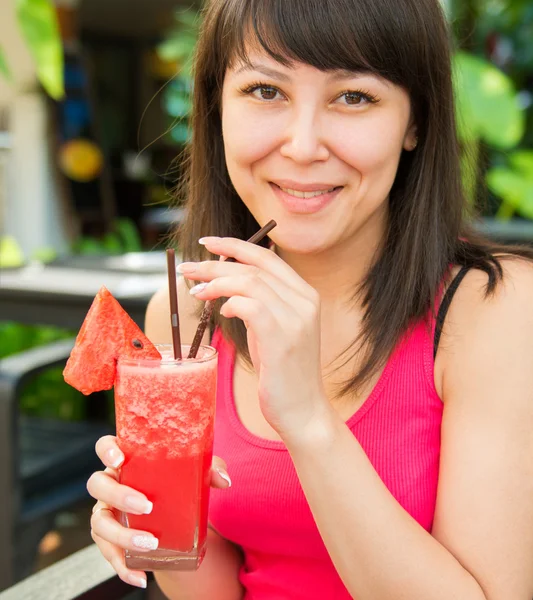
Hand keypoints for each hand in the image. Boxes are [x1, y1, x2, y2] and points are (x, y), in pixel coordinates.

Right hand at [87, 435, 231, 587]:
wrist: (174, 516)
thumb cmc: (178, 482)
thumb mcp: (195, 472)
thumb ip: (210, 469)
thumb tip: (223, 480)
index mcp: (127, 460)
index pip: (105, 446)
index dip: (107, 450)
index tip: (120, 460)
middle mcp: (111, 483)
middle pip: (98, 485)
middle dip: (119, 496)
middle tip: (147, 506)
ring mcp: (107, 511)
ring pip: (99, 522)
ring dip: (122, 535)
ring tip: (150, 544)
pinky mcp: (110, 538)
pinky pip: (108, 553)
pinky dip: (122, 567)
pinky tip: (140, 577)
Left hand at [179, 236, 329, 438]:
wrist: (302, 410)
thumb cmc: (281, 370)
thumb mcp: (274, 328)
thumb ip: (260, 302)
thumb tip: (224, 281)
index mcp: (305, 294)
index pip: (267, 256)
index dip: (234, 245)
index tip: (206, 242)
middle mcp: (305, 301)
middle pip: (254, 266)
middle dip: (215, 263)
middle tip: (188, 268)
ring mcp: (296, 319)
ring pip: (250, 282)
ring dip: (216, 282)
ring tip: (195, 291)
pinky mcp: (282, 338)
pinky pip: (250, 306)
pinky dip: (230, 303)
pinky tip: (221, 313)